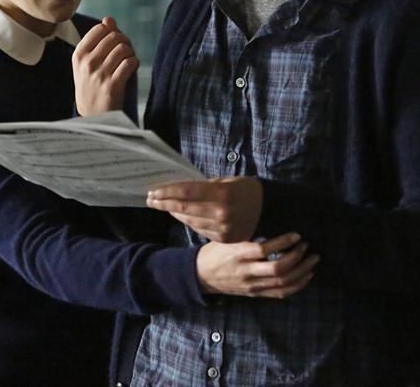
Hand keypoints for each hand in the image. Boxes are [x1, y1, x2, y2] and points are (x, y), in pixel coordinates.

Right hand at [73, 16, 138, 115]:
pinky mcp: (112, 86)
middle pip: (114, 37)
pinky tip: (131, 68)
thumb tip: (109, 19)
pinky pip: (130, 63)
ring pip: (123, 48)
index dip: (113, 32)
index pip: (100, 29)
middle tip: (126, 52)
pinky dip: (135, 63)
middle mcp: (87, 63)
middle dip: (125, 41)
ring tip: (128, 61)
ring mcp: (99, 75)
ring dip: (131, 53)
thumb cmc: (93, 86)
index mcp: (79, 54)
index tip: (115, 43)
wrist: (93, 117)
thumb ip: (99, 40)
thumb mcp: (88, 63)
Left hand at [147, 177, 262, 242]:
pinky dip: (189, 221)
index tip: (153, 191)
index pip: (186, 192)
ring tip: (164, 206)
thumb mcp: (226, 181)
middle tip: (151, 199)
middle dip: (164, 203)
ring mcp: (222, 228)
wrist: (269, 209)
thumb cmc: (246, 189)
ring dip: (175, 213)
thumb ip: (204, 187)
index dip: (167, 192)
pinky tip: (182, 215)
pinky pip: (200, 229)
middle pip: (184, 208)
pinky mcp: (223, 238)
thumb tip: (179, 190)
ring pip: (190, 221)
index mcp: (222, 194)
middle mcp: (221, 213)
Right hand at [196, 232, 318, 297]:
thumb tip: (271, 217)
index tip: (297, 235)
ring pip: (283, 283)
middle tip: (307, 247)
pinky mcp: (256, 294)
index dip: (283, 242)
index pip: (264, 250)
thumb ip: (247, 233)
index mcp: (238, 254)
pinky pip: (281, 293)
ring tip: (313, 260)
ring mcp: (252, 285)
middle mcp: (246, 271)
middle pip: (278, 269)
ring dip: (302, 272)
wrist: (202, 275)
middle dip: (297, 258)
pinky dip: (297, 285)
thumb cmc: (217, 251)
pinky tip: (306, 276)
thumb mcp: (228, 238)